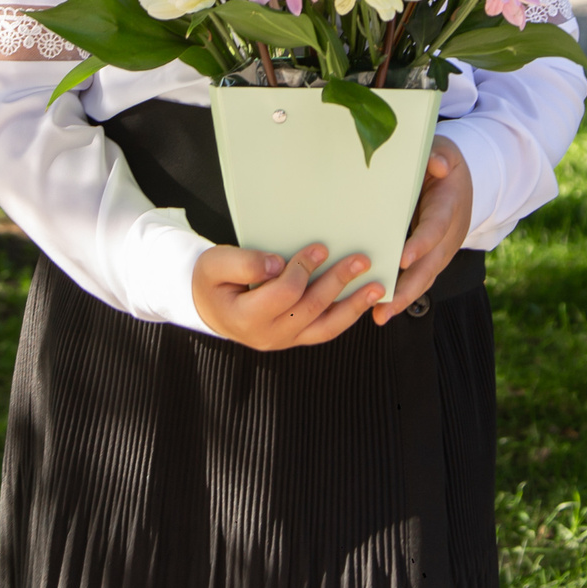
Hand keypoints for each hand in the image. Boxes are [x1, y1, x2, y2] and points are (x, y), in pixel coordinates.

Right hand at [192, 240, 383, 348]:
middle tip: (360, 260)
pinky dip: (346, 315)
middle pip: (310, 308)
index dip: (303, 270)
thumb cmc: (212, 281)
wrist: (209, 306)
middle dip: (337, 282)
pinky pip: (325, 330)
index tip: (318, 248)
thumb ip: (242, 262)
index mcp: (245, 317)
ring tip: (377, 288)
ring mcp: (284, 340)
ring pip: (325, 328)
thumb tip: (276, 264)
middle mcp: (268, 335)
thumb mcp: (214, 263)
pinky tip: (362, 300)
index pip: (284, 293)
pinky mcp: (295, 337)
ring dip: (353, 307)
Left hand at [372, 136, 472, 325]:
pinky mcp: (433, 257)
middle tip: (387, 307)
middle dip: (409, 287)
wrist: (463, 181)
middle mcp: (449, 234)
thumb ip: (440, 154)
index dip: (421, 244)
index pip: (436, 227)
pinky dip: (403, 294)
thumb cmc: (445, 163)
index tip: (403, 259)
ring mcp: (442, 249)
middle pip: (431, 265)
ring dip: (404, 298)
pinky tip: (381, 309)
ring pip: (425, 278)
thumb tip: (437, 164)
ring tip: (380, 317)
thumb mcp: (445, 150)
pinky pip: (419, 278)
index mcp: (450, 205)